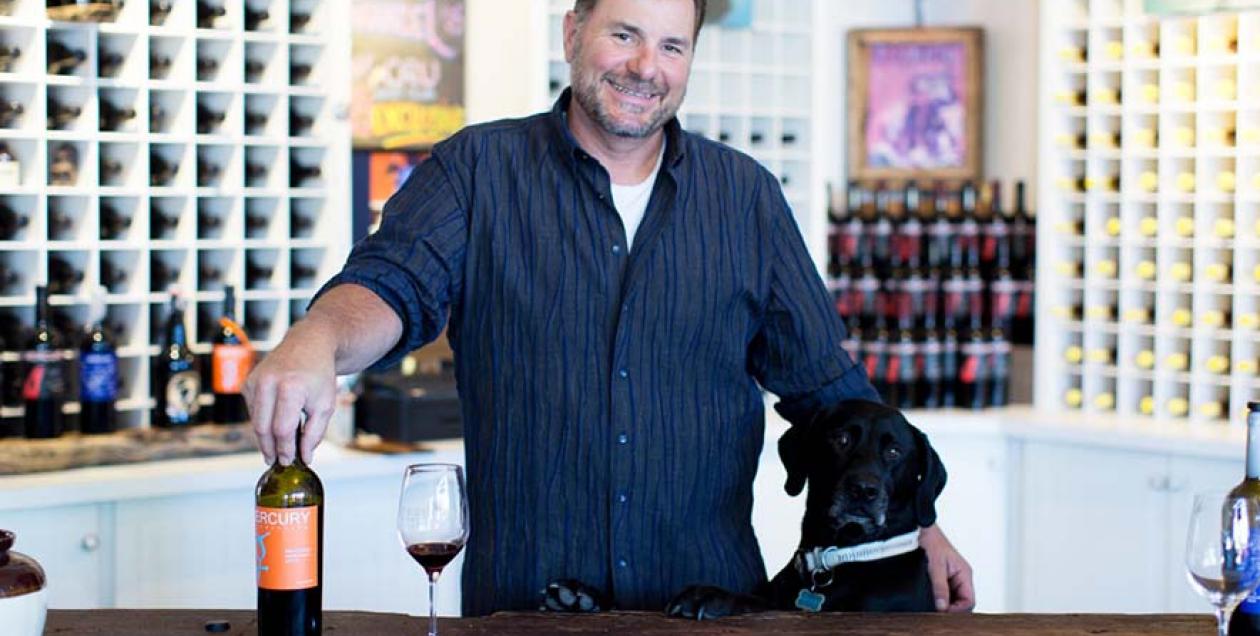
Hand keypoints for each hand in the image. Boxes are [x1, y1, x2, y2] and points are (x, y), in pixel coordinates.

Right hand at [243, 323, 336, 465]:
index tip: (289, 462)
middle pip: (263, 428)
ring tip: (278, 448)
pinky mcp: (248, 382)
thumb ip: (314, 433)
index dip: (285, 449)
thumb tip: (305, 458)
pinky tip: (274, 424)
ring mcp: (255, 381)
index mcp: (290, 388)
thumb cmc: (320, 376)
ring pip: (255, 421)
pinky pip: (253, 411)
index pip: (282, 430)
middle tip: (277, 462)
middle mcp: (268, 383)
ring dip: (265, 438)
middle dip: (270, 449)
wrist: (309, 344)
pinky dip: (262, 422)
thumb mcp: (325, 405)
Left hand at [920, 523, 974, 611]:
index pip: (969, 601)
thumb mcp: (935, 566)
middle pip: (961, 602)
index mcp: (964, 574)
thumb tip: (942, 606)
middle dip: (950, 608)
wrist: (919, 530)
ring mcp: (951, 578)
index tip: (943, 613)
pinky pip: (943, 593)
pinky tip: (929, 598)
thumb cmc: (931, 541)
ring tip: (932, 604)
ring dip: (943, 603)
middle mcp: (960, 577)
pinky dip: (938, 597)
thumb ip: (940, 587)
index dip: (958, 610)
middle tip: (936, 611)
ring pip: (952, 599)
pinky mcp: (942, 578)